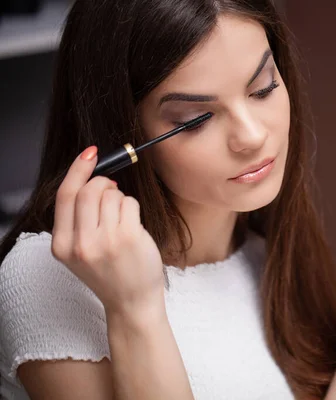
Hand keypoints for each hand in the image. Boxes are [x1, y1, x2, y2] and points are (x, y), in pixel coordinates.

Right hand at [51, 146, 165, 317]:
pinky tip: (133, 224)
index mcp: (61, 246)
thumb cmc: (110, 273)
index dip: (77, 169)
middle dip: (104, 183)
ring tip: (123, 219)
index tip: (89, 154)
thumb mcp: (80, 252)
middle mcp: (80, 243)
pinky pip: (129, 203)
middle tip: (113, 191)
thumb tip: (92, 178)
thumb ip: (78, 220)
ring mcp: (105, 241)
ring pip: (112, 194)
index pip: (65, 196)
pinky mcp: (129, 237)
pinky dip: (132, 207)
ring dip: (120, 199)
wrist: (132, 303)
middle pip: (89, 190)